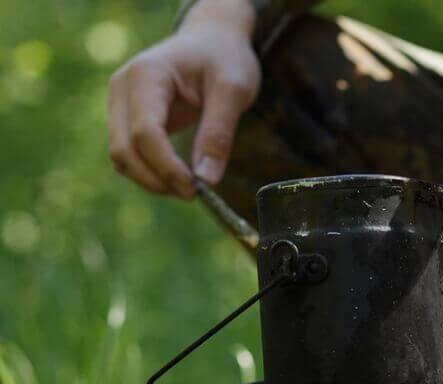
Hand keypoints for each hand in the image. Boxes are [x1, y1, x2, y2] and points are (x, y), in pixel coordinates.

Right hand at [107, 0, 259, 197]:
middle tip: (195, 194)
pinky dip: (150, 172)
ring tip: (190, 187)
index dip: (166, 167)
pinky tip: (178, 176)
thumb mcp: (234, 89)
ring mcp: (119, 103)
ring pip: (121, 156)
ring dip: (151, 180)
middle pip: (124, 149)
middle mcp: (122, 87)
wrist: (212, 40)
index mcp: (146, 74)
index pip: (144, 132)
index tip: (196, 189)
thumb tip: (207, 179)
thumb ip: (219, 132)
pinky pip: (129, 154)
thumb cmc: (224, 58)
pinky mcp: (125, 117)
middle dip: (157, 179)